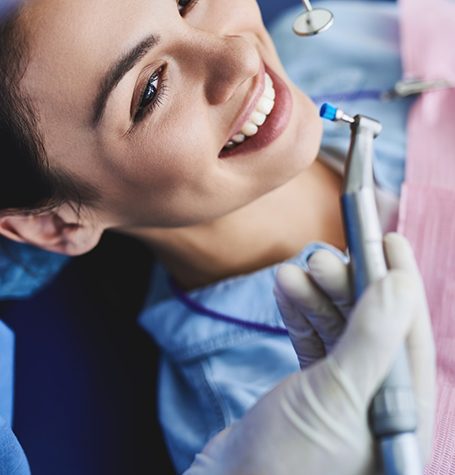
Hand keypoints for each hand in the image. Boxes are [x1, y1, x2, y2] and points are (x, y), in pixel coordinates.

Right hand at [183, 233, 434, 474]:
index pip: (410, 335)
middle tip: (320, 256)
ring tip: (291, 271)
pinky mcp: (310, 392)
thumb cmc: (289, 462)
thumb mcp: (336, 396)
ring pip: (338, 331)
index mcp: (401, 414)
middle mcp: (377, 404)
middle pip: (370, 327)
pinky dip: (298, 314)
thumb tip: (402, 283)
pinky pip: (312, 342)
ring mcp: (342, 397)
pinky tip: (283, 290)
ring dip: (315, 296)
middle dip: (345, 287)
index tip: (387, 241)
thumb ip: (372, 339)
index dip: (399, 284)